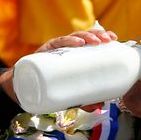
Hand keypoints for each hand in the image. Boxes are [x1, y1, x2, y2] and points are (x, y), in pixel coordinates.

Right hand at [0, 28, 119, 100]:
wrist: (25, 88)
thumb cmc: (51, 87)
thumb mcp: (71, 94)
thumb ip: (85, 99)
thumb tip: (101, 104)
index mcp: (76, 54)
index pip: (92, 41)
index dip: (103, 37)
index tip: (115, 39)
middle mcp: (68, 48)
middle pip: (86, 36)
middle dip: (99, 35)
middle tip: (109, 40)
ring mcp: (57, 49)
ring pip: (74, 36)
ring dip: (88, 36)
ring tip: (97, 41)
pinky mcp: (46, 51)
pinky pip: (59, 42)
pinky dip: (69, 41)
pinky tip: (79, 43)